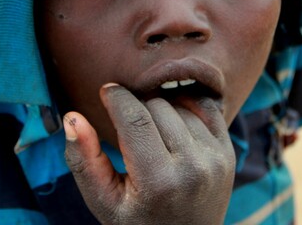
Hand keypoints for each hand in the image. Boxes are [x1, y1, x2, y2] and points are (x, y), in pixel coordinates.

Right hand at [63, 83, 235, 224]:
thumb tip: (72, 117)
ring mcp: (215, 159)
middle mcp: (193, 168)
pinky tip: (173, 119)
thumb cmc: (136, 221)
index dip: (117, 97)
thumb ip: (84, 160)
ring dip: (160, 109)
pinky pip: (206, 108)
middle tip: (126, 122)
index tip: (106, 90)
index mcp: (158, 181)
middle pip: (157, 106)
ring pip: (179, 105)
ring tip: (149, 131)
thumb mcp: (103, 200)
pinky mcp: (228, 152)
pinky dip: (186, 105)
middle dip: (136, 107)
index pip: (134, 119)